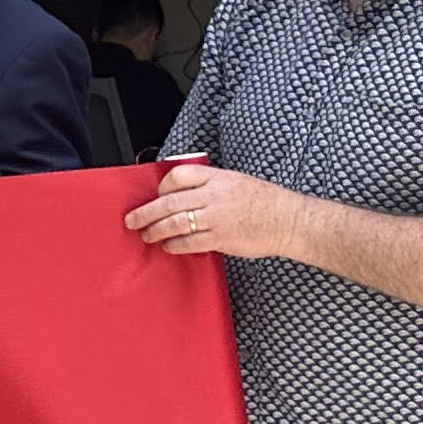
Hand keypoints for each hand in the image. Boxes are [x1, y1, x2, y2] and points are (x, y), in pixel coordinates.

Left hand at [128, 160, 305, 261]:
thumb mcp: (237, 181)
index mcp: (218, 177)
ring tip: (146, 235)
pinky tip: (168, 246)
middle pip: (169, 202)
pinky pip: (189, 242)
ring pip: (175, 223)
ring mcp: (217, 217)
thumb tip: (183, 195)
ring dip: (155, 230)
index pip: (178, 176)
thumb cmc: (266, 202)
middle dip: (146, 212)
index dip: (162, 187)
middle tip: (132, 220)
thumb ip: (211, 185)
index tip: (156, 197)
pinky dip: (174, 245)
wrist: (290, 220)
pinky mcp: (222, 238)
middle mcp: (214, 195)